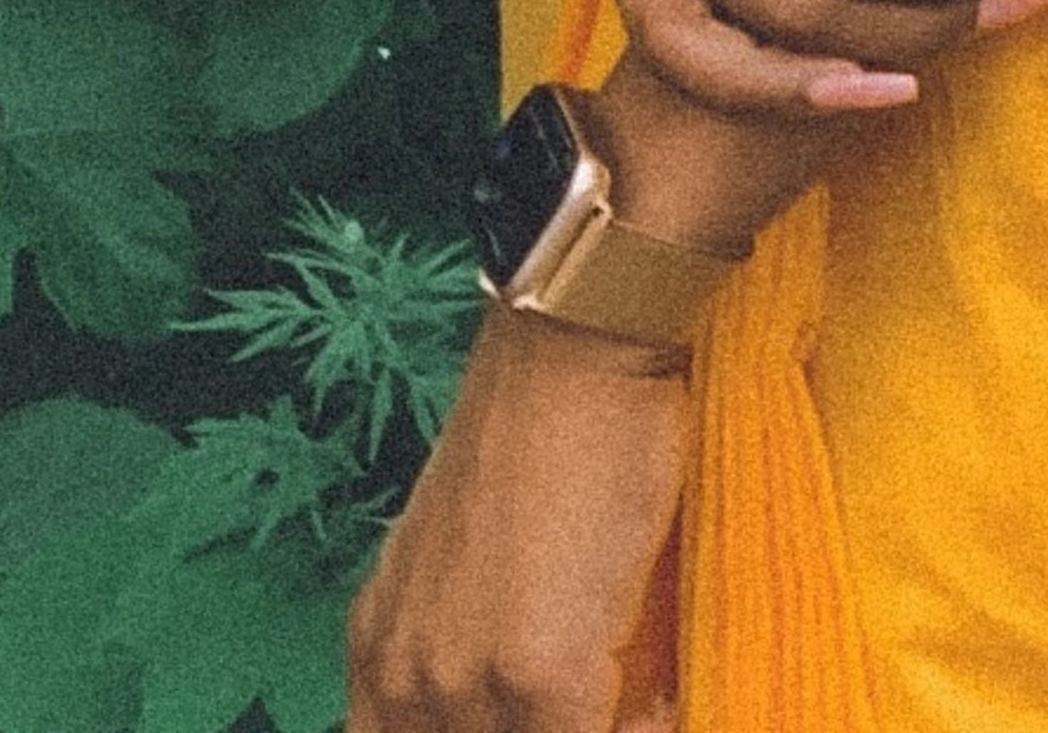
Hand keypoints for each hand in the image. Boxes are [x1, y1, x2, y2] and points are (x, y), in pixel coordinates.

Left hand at [349, 310, 690, 732]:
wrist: (573, 353)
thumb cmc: (541, 430)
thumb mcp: (465, 555)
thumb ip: (463, 639)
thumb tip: (515, 697)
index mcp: (379, 654)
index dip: (489, 731)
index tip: (556, 711)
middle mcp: (404, 680)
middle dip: (551, 728)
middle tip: (606, 704)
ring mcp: (464, 685)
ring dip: (604, 728)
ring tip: (643, 704)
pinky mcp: (540, 675)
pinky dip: (647, 726)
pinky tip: (667, 696)